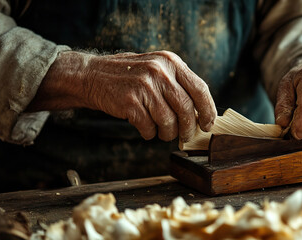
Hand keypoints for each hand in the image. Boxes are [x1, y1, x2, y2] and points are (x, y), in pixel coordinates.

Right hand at [28, 51, 216, 141]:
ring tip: (162, 132)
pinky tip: (145, 129)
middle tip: (185, 136)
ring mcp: (144, 85)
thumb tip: (202, 113)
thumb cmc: (130, 76)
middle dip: (189, 128)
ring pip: (169, 121)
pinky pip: (149, 127)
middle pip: (186, 109)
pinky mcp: (130, 101)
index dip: (208, 111)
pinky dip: (149, 133)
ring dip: (168, 133)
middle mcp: (160, 71)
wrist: (92, 75)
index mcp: (171, 61)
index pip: (200, 89)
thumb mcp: (157, 68)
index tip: (208, 125)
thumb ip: (178, 84)